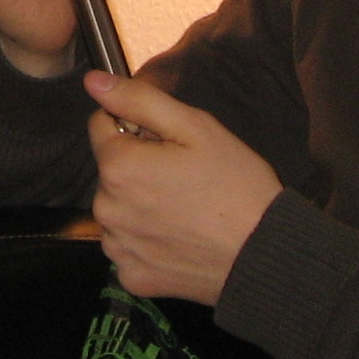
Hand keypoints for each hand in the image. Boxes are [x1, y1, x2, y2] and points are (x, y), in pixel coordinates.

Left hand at [85, 70, 283, 305]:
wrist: (264, 255)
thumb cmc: (235, 185)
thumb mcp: (195, 127)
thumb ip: (139, 100)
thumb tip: (93, 81)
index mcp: (119, 166)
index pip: (102, 126)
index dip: (136, 127)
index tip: (169, 142)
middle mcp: (107, 209)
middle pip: (111, 170)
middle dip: (138, 166)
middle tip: (184, 177)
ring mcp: (118, 247)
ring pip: (118, 209)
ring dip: (139, 205)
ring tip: (185, 210)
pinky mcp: (132, 277)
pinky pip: (128, 246)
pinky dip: (147, 241)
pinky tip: (179, 239)